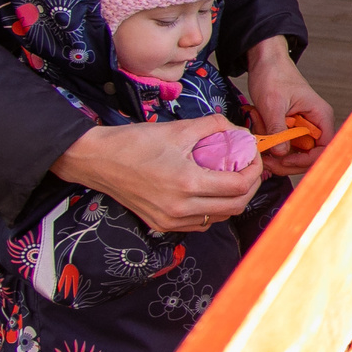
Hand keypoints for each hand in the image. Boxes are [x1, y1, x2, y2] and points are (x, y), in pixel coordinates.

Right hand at [53, 117, 260, 234]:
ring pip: (219, 218)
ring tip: (232, 179)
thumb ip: (214, 126)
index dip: (254, 170)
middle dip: (249, 186)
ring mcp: (170, 220)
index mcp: (187, 183)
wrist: (96, 160)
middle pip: (236, 206)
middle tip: (248, 168)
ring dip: (233, 200)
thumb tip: (238, 130)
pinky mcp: (161, 225)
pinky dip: (213, 210)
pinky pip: (199, 223)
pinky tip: (210, 192)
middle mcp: (180, 208)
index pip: (239, 185)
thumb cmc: (134, 143)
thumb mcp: (178, 128)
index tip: (254, 156)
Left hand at [245, 36, 333, 177]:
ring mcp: (304, 127)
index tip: (284, 161)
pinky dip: (273, 147)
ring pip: (297, 154)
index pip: (324, 149)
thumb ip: (277, 130)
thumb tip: (281, 154)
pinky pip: (287, 145)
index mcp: (320, 116)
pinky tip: (261, 139)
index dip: (306, 160)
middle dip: (288, 162)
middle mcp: (316, 124)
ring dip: (278, 155)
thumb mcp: (272, 104)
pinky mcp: (293, 128)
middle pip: (310, 156)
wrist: (265, 61)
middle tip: (266, 162)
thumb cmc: (273, 75)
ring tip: (261, 146)